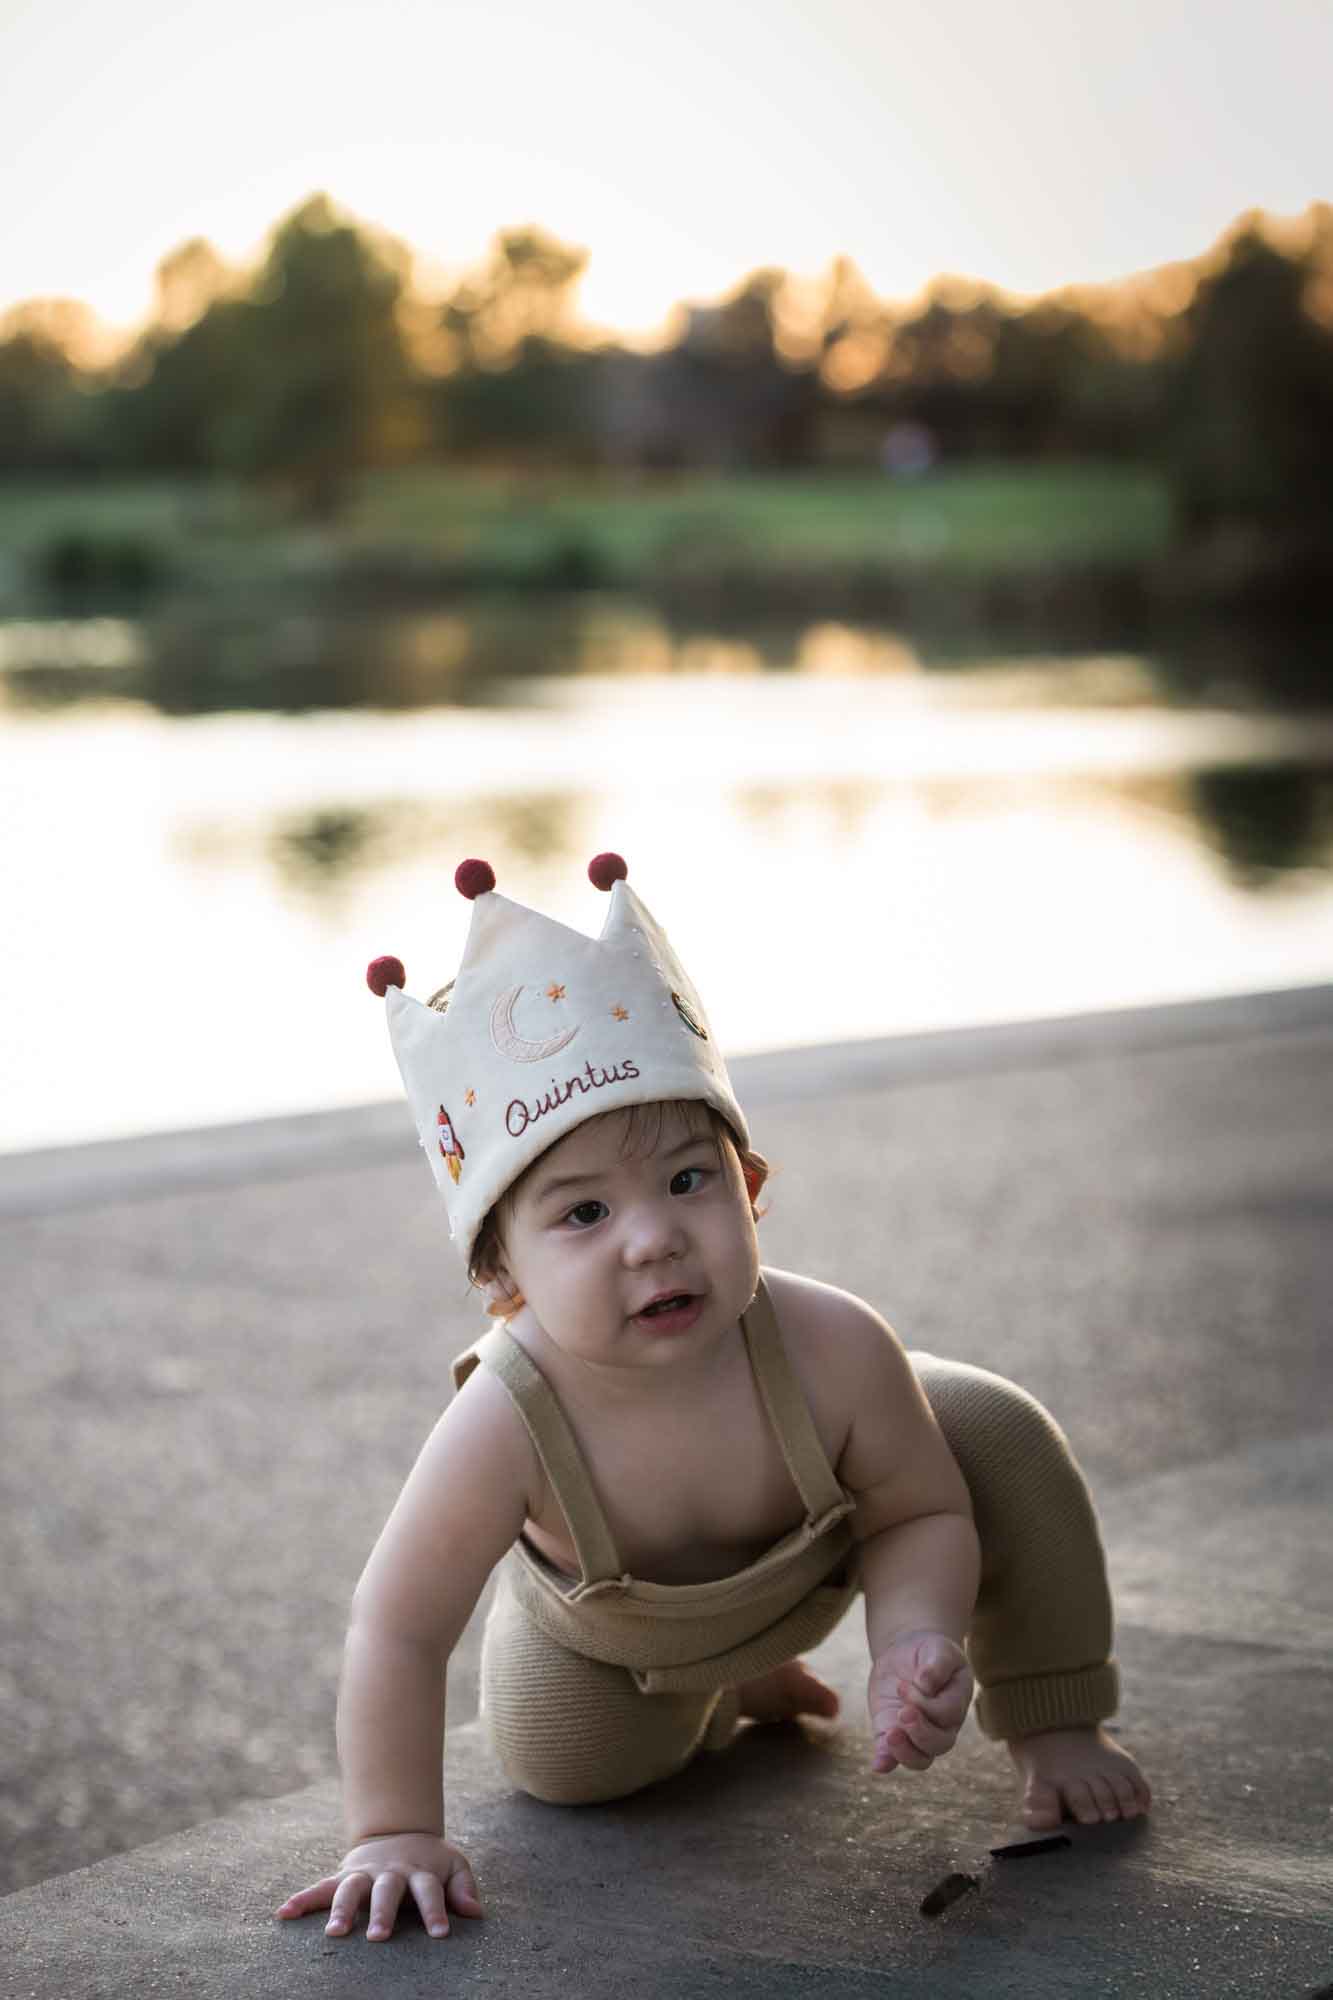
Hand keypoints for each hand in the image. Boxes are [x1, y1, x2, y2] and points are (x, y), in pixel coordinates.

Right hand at [277, 1832, 482, 1942]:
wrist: (398, 1832)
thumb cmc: (430, 1862)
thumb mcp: (453, 1865)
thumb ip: (463, 1887)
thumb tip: (475, 1912)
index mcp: (419, 1870)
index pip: (430, 1891)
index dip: (436, 1910)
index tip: (441, 1934)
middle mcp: (390, 1872)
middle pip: (387, 1891)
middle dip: (382, 1913)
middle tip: (379, 1937)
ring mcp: (364, 1873)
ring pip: (350, 1889)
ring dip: (341, 1909)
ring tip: (334, 1933)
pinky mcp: (343, 1876)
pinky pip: (319, 1887)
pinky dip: (302, 1899)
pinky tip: (284, 1913)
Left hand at [867, 1629, 972, 1775]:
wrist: (907, 1653)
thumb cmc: (929, 1652)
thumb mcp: (938, 1648)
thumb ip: (936, 1664)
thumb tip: (925, 1683)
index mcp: (956, 1702)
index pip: (947, 1713)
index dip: (926, 1704)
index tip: (903, 1685)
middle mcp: (942, 1726)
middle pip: (939, 1744)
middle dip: (920, 1731)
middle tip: (903, 1712)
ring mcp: (917, 1734)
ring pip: (921, 1759)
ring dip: (906, 1752)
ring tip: (890, 1735)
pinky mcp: (892, 1734)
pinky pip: (892, 1758)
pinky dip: (886, 1763)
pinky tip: (878, 1765)